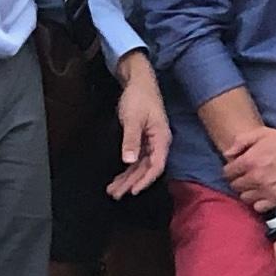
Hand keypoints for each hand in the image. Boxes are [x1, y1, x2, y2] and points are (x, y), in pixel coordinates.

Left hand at [107, 56, 167, 197]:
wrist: (139, 81)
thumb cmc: (140, 97)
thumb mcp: (133, 118)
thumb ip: (131, 140)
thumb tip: (129, 160)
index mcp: (161, 138)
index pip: (156, 165)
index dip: (145, 180)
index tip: (133, 190)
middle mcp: (158, 143)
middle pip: (146, 169)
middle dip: (131, 182)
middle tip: (116, 194)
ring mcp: (150, 143)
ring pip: (140, 166)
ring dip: (127, 178)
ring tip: (113, 190)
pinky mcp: (143, 140)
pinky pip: (136, 159)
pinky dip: (127, 169)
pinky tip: (118, 177)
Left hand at [222, 123, 275, 212]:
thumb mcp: (261, 133)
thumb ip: (240, 141)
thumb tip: (227, 154)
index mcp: (249, 160)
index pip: (227, 172)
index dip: (231, 170)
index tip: (237, 169)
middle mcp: (256, 177)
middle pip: (235, 186)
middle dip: (238, 180)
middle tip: (246, 176)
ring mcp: (267, 190)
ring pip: (245, 197)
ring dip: (247, 191)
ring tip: (254, 185)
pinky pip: (259, 207)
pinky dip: (259, 202)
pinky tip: (263, 194)